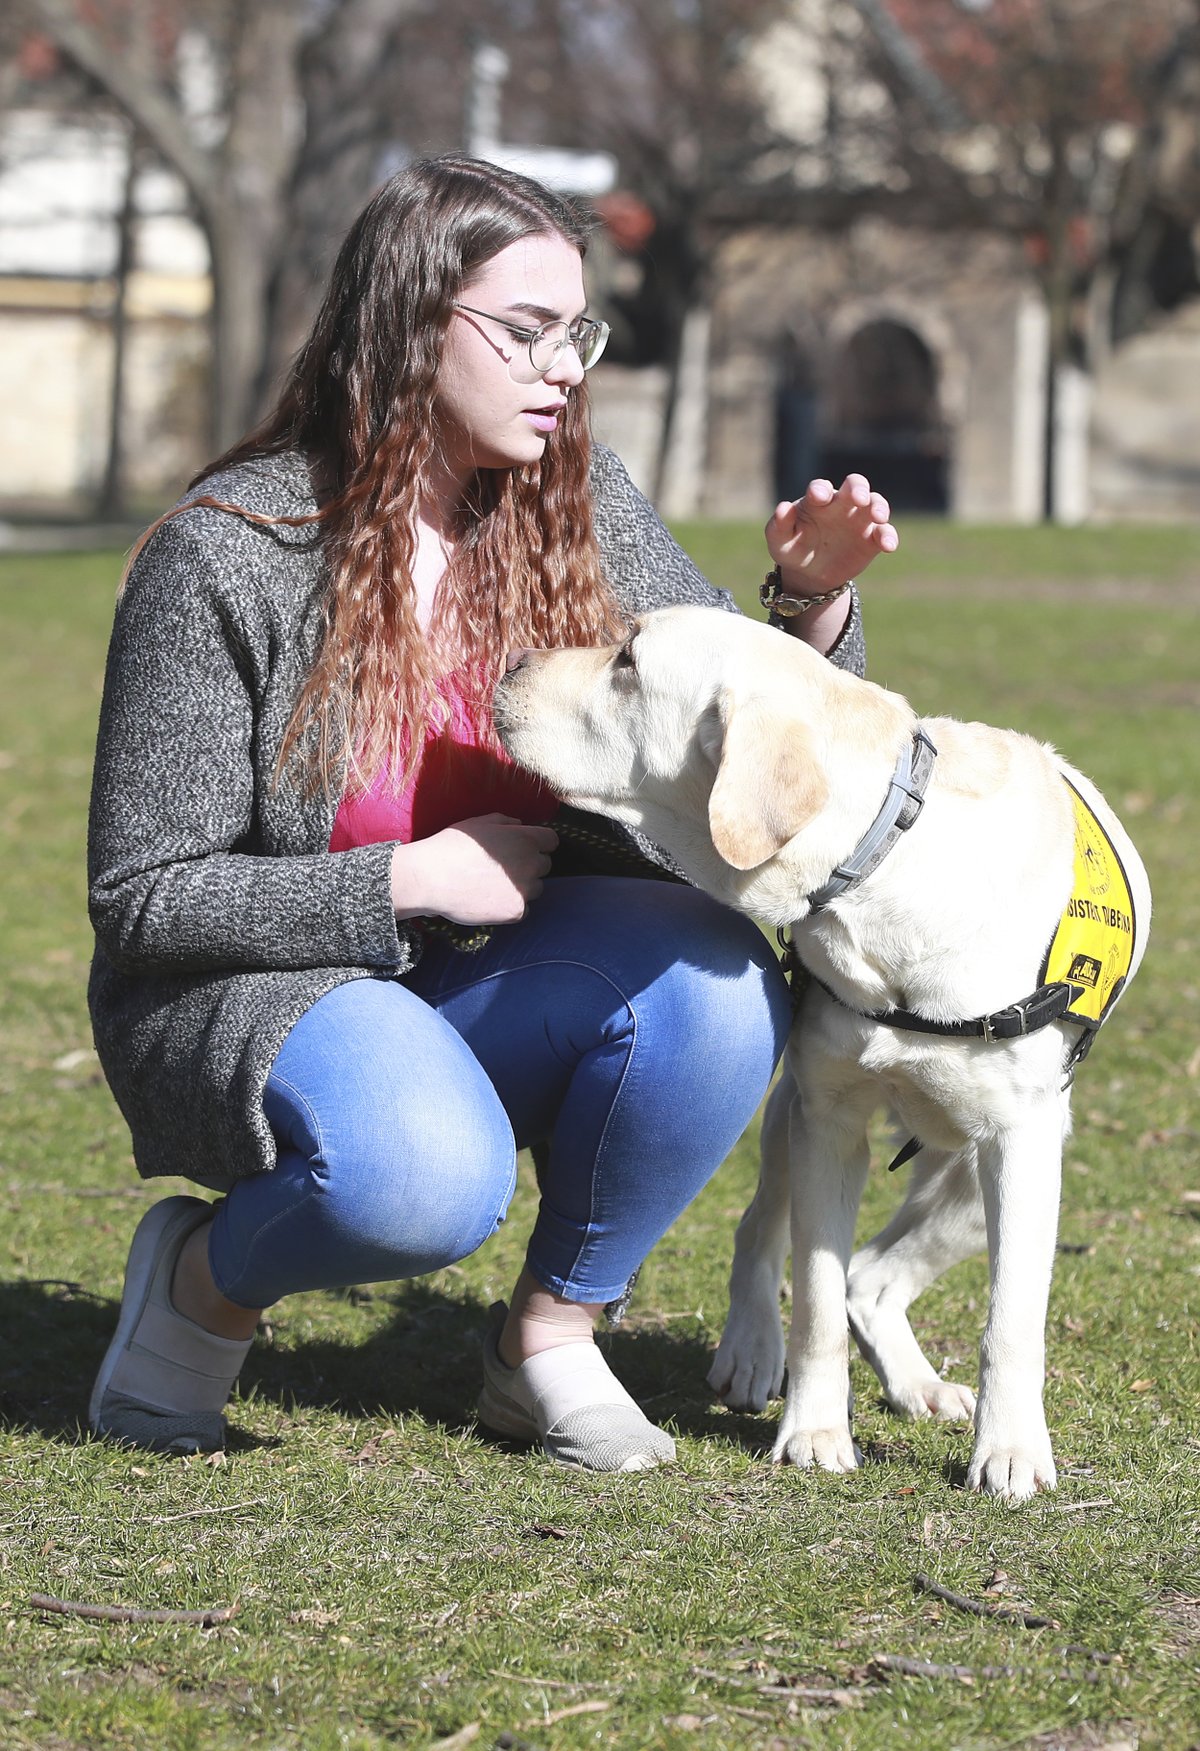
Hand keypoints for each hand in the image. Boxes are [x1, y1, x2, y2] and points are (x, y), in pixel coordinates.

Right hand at [391, 813, 557, 925]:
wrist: (431, 879)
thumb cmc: (451, 846)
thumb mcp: (477, 825)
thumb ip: (504, 822)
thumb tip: (519, 824)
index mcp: (525, 838)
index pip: (551, 841)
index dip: (538, 843)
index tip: (524, 848)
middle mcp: (531, 863)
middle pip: (544, 865)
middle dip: (529, 865)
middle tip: (503, 869)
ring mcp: (525, 889)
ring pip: (535, 888)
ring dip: (522, 887)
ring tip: (494, 886)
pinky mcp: (516, 911)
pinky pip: (523, 910)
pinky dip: (511, 907)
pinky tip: (491, 901)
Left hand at [766, 475, 897, 594]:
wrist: (810, 573)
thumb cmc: (793, 549)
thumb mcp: (780, 542)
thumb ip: (779, 525)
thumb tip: (781, 508)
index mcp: (817, 500)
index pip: (821, 488)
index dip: (820, 490)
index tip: (818, 496)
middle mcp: (841, 504)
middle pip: (855, 485)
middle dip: (858, 488)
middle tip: (859, 498)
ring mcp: (859, 519)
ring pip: (876, 504)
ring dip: (879, 507)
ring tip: (878, 517)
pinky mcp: (872, 539)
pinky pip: (885, 533)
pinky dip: (889, 536)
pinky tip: (888, 547)